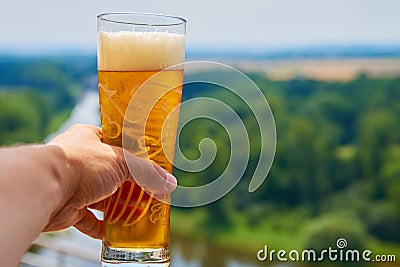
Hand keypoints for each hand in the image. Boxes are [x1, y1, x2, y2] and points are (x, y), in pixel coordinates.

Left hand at [46, 124, 175, 238]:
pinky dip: (100, 226)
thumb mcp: (122, 162)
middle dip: (131, 184)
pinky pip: (88, 218)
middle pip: (113, 173)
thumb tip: (169, 184)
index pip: (117, 143)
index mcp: (90, 138)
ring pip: (103, 196)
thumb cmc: (80, 164)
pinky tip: (113, 230)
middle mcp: (82, 160)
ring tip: (139, 212)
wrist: (46, 189)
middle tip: (150, 191)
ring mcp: (75, 184)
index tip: (150, 163)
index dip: (134, 153)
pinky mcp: (70, 207)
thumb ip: (147, 172)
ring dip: (119, 206)